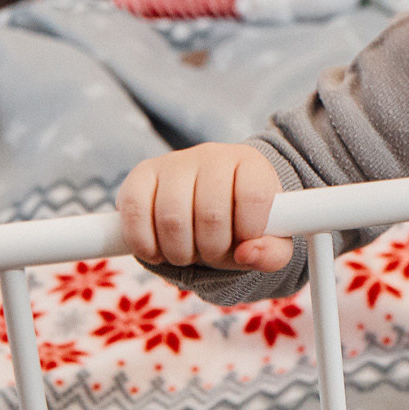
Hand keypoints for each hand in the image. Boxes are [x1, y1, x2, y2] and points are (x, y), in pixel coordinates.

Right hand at [117, 143, 291, 272]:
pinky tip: (157, 251)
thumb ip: (272, 253)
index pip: (255, 195)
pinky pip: (135, 212)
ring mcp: (174, 162)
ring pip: (172, 217)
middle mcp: (212, 155)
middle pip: (211, 213)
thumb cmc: (239, 222)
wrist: (205, 204)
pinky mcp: (141, 175)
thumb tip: (247, 253)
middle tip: (211, 254)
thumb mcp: (268, 239)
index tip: (245, 242)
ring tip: (186, 254)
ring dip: (179, 252)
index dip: (250, 230)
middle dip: (212, 250)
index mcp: (251, 164)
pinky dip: (145, 244)